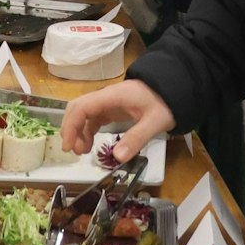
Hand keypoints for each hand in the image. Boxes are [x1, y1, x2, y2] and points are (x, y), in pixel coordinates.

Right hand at [60, 79, 175, 159]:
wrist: (175, 88)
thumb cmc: (165, 102)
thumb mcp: (155, 122)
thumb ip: (137, 138)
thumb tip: (118, 157)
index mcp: (112, 96)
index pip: (82, 107)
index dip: (71, 126)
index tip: (69, 146)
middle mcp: (106, 97)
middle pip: (78, 108)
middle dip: (70, 129)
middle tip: (73, 151)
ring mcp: (109, 102)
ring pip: (84, 114)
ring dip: (78, 132)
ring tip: (82, 152)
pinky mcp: (113, 108)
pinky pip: (94, 118)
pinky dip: (88, 131)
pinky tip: (90, 145)